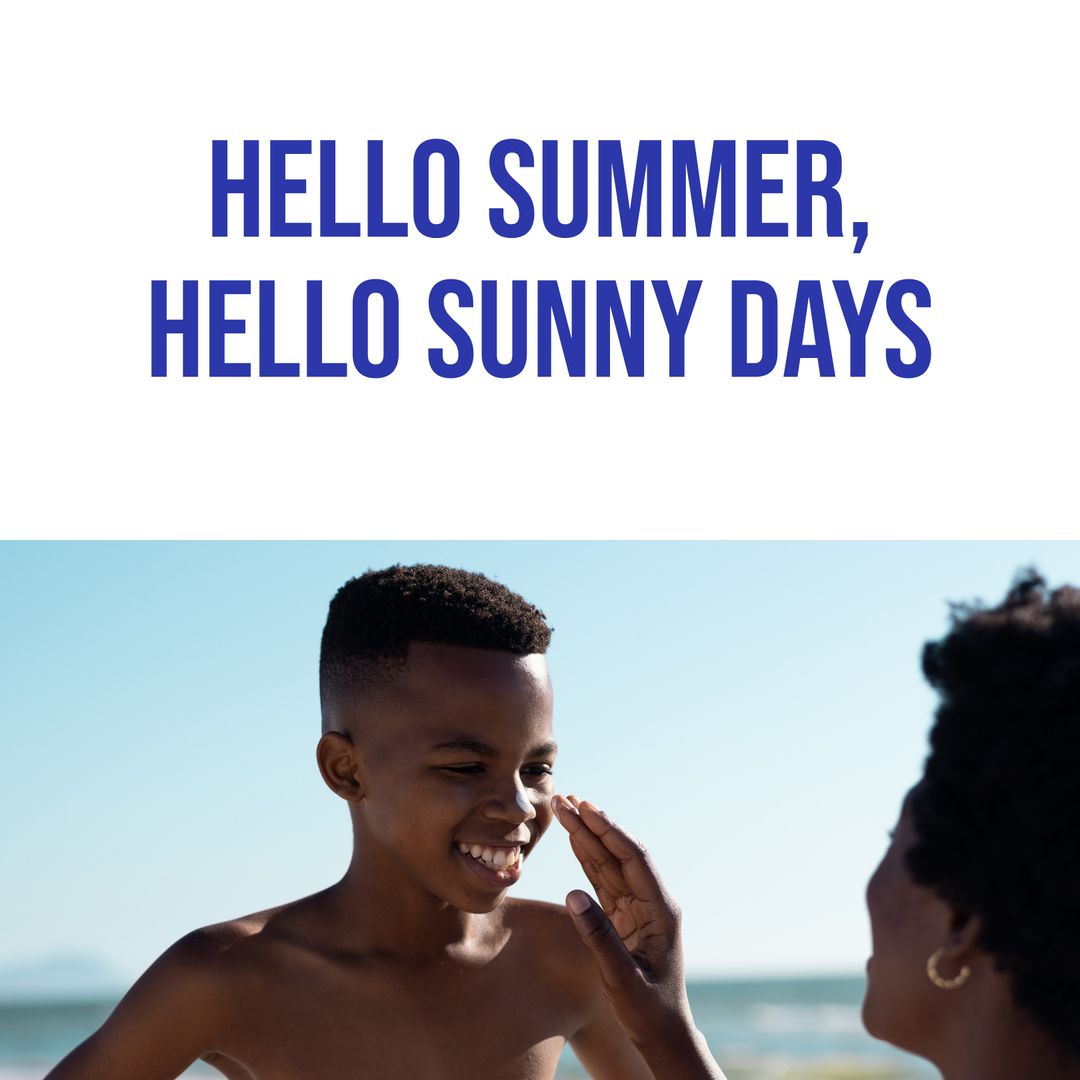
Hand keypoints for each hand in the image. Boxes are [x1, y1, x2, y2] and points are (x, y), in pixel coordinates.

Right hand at [553, 795, 692, 1047]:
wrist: (664, 1035)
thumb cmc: (649, 1012)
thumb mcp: (623, 979)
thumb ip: (599, 937)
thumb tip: (574, 893)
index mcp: (661, 910)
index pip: (633, 859)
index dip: (609, 831)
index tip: (585, 809)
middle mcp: (651, 902)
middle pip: (619, 853)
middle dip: (593, 825)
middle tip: (565, 800)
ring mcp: (638, 908)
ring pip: (609, 863)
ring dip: (587, 837)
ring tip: (564, 810)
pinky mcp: (625, 917)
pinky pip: (604, 881)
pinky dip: (587, 859)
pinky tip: (573, 840)